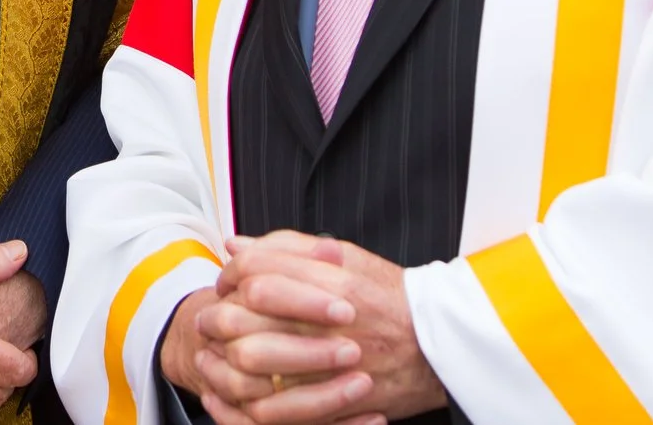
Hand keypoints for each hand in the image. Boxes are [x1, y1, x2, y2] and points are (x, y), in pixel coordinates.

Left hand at [185, 233, 441, 424]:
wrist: (442, 347)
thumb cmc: (391, 297)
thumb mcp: (348, 257)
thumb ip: (289, 247)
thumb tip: (236, 245)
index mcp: (333, 282)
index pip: (257, 272)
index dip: (231, 274)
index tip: (226, 281)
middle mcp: (331, 323)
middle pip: (246, 315)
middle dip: (217, 314)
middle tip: (210, 317)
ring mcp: (333, 366)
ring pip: (253, 362)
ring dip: (225, 357)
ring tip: (217, 352)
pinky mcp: (336, 402)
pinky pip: (275, 408)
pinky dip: (246, 401)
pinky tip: (235, 391)